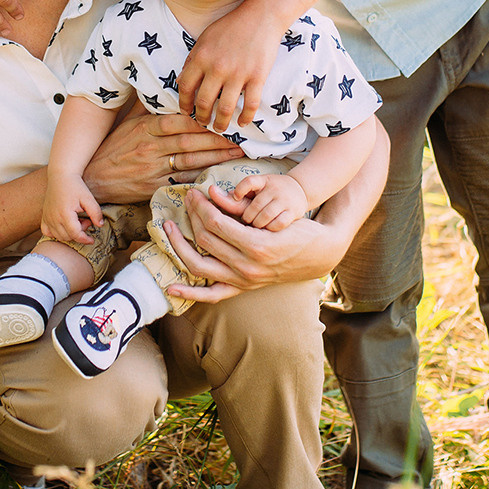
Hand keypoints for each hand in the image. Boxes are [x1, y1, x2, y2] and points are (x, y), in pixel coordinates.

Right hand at [42, 173, 103, 244]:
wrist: (61, 176)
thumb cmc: (76, 186)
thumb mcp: (88, 198)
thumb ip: (95, 212)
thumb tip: (100, 225)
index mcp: (65, 214)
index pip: (75, 234)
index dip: (85, 239)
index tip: (92, 240)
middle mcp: (54, 217)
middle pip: (67, 237)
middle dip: (79, 233)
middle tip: (85, 221)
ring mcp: (47, 217)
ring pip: (58, 236)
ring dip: (69, 233)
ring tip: (77, 221)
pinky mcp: (44, 216)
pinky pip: (47, 232)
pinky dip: (56, 233)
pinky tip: (64, 226)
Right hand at [82, 111, 240, 203]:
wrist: (94, 179)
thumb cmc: (115, 148)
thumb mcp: (128, 123)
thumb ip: (148, 107)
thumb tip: (165, 85)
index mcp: (144, 128)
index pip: (177, 121)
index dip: (201, 119)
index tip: (221, 115)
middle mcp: (150, 148)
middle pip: (189, 141)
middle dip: (217, 138)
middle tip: (240, 135)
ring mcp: (153, 169)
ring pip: (190, 161)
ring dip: (216, 156)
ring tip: (238, 152)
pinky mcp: (155, 187)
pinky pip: (182, 180)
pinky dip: (201, 176)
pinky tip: (219, 172)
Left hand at [158, 181, 348, 301]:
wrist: (320, 254)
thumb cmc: (299, 229)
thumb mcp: (276, 216)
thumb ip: (244, 209)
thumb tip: (212, 195)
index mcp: (256, 246)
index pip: (215, 223)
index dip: (200, 205)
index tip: (194, 193)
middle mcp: (247, 267)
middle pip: (205, 239)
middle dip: (192, 216)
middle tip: (187, 200)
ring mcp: (243, 281)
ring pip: (199, 265)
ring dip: (179, 246)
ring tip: (168, 229)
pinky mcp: (242, 288)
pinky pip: (211, 295)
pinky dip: (190, 294)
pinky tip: (171, 288)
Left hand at [177, 1, 280, 132]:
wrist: (261, 16)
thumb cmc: (231, 25)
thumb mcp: (205, 38)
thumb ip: (193, 59)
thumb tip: (182, 81)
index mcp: (201, 57)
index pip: (185, 87)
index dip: (183, 103)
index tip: (186, 112)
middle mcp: (217, 68)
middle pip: (204, 102)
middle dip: (202, 118)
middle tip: (203, 123)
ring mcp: (238, 74)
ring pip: (226, 109)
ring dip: (221, 123)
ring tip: (220, 128)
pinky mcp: (257, 77)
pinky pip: (250, 105)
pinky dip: (245, 118)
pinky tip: (242, 123)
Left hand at [232, 172, 307, 230]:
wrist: (300, 190)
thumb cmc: (271, 192)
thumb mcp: (256, 189)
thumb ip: (237, 195)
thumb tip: (212, 192)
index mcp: (263, 180)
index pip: (249, 182)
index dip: (239, 191)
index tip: (236, 198)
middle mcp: (275, 189)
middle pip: (254, 207)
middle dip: (247, 217)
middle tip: (247, 221)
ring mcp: (285, 200)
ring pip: (264, 217)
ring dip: (257, 225)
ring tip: (256, 226)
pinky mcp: (293, 212)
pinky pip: (277, 224)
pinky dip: (270, 229)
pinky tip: (268, 229)